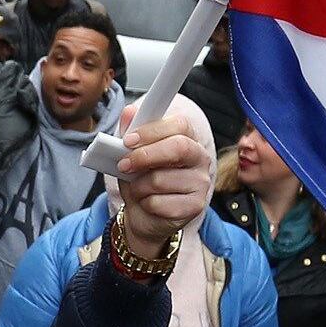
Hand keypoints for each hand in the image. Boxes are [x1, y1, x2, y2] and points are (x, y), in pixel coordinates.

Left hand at [113, 94, 214, 250]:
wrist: (144, 214)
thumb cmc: (141, 180)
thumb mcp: (131, 154)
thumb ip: (130, 133)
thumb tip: (129, 112)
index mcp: (188, 139)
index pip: (180, 125)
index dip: (152, 131)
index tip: (128, 140)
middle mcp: (200, 158)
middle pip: (178, 147)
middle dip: (145, 155)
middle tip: (124, 164)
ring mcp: (201, 183)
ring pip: (161, 179)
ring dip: (139, 185)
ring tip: (138, 188)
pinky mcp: (195, 206)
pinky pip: (160, 202)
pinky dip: (145, 203)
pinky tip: (148, 203)